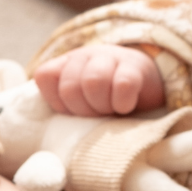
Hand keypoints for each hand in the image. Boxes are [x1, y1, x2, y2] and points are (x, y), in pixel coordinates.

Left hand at [34, 44, 163, 116]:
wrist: (146, 88)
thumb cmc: (105, 105)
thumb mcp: (78, 107)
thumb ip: (59, 111)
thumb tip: (46, 134)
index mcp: (66, 65)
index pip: (45, 76)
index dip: (58, 102)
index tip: (73, 112)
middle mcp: (85, 56)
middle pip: (70, 87)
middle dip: (82, 110)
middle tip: (97, 114)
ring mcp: (110, 56)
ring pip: (93, 81)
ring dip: (102, 105)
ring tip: (111, 110)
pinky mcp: (135, 66)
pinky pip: (123, 84)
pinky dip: (123, 102)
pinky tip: (126, 106)